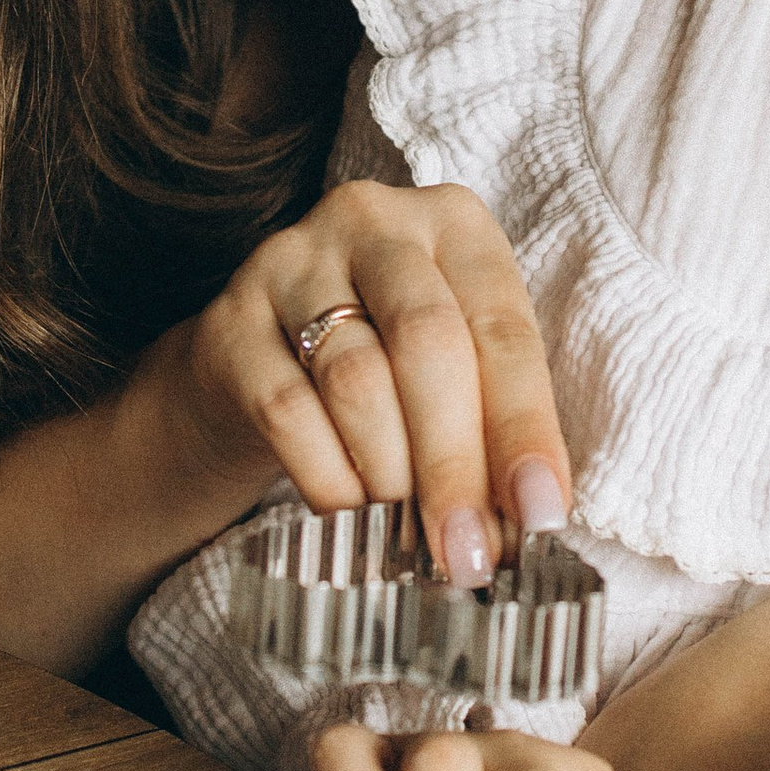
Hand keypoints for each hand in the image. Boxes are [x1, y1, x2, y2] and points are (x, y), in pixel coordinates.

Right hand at [173, 179, 572, 588]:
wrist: (254, 368)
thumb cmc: (387, 368)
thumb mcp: (457, 370)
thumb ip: (496, 426)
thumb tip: (531, 517)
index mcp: (454, 223)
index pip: (503, 329)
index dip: (526, 429)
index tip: (540, 515)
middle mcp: (372, 221)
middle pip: (427, 344)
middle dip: (455, 463)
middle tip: (466, 549)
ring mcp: (290, 261)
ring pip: (357, 380)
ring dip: (390, 474)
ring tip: (406, 528)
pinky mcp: (229, 320)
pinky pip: (287, 411)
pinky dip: (328, 477)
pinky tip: (346, 507)